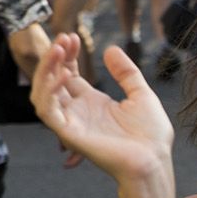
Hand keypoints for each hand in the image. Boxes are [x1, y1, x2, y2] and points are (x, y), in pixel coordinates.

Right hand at [31, 34, 174, 181]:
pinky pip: (47, 111)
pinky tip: (64, 74)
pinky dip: (49, 91)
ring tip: (59, 50)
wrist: (154, 160)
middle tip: (63, 37)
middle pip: (52, 80)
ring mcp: (71, 121)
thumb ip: (126, 73)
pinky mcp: (68, 133)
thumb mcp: (141, 95)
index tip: (73, 36)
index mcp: (92, 102)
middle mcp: (78, 111)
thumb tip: (110, 49)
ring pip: (42, 93)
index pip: (68, 74)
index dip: (68, 55)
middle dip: (54, 57)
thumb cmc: (151, 135)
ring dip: (46, 70)